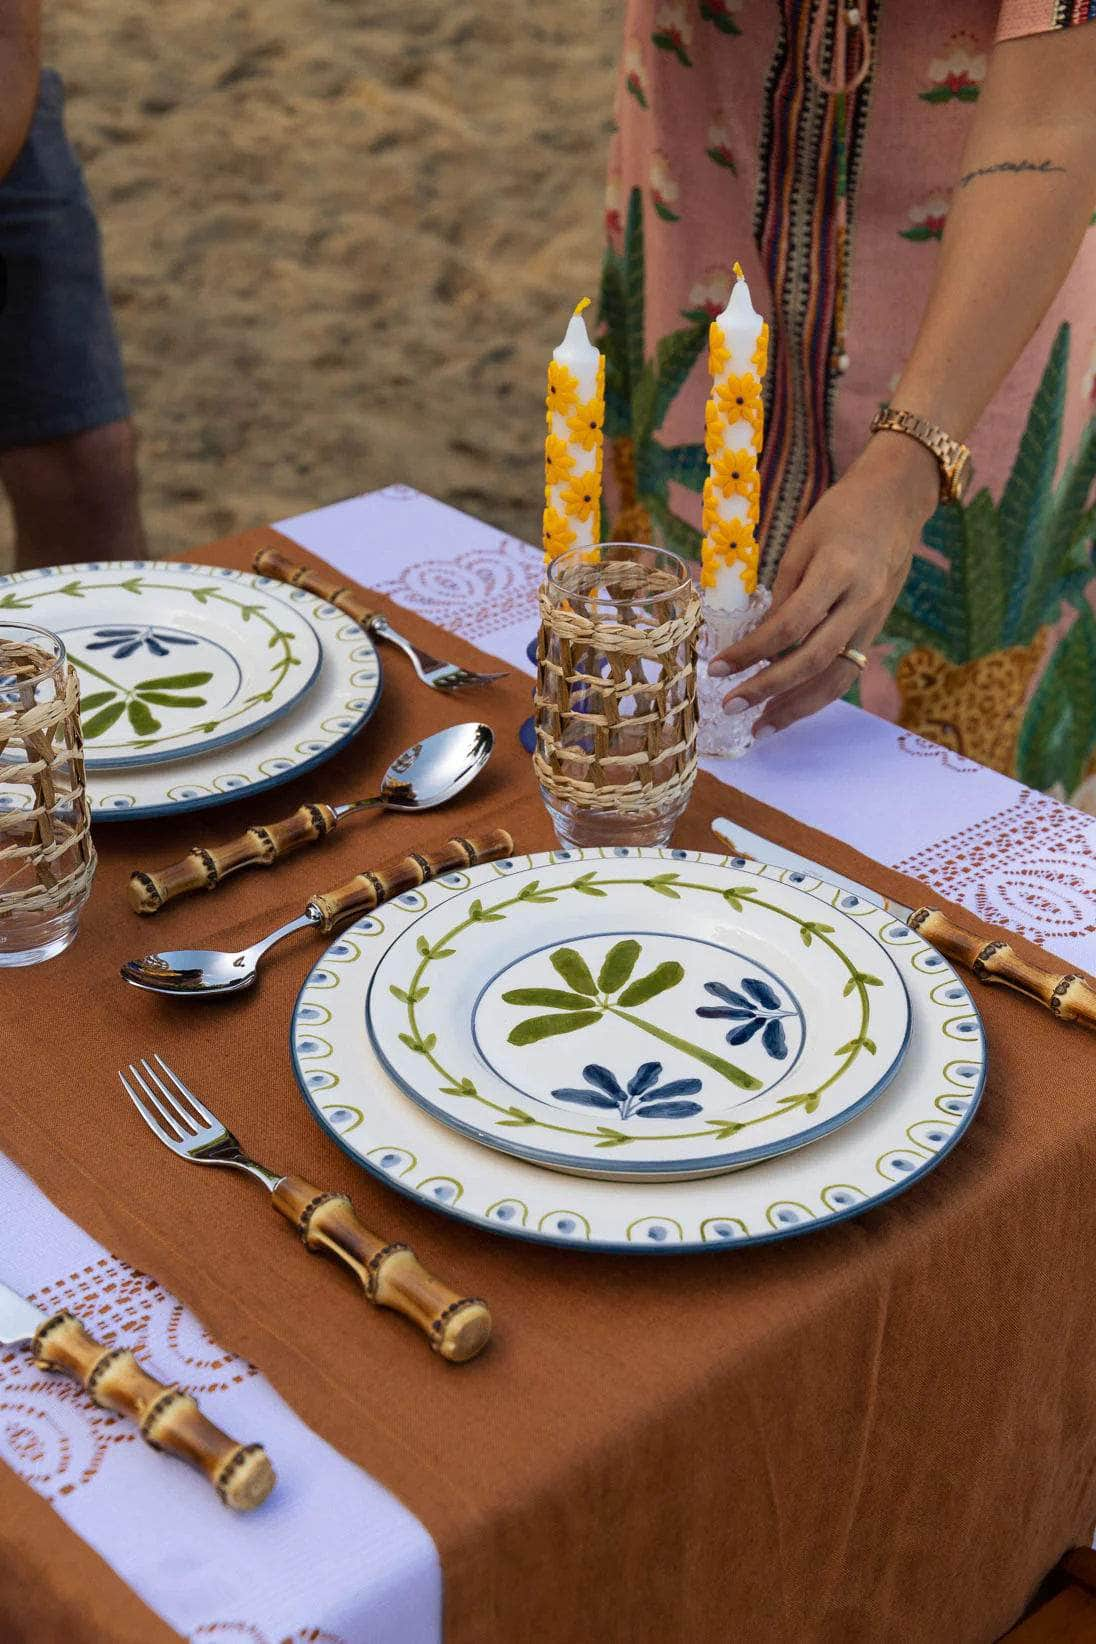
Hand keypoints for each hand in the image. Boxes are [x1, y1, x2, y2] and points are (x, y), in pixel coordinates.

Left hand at [710, 435, 939, 736]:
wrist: (896, 504)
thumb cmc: (840, 515)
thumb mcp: (802, 543)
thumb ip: (783, 595)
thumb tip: (757, 643)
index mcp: (838, 572)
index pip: (789, 625)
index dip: (751, 652)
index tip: (717, 667)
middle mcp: (861, 602)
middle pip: (813, 659)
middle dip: (769, 688)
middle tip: (731, 705)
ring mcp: (873, 620)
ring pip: (836, 677)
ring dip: (797, 707)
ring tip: (761, 727)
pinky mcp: (876, 630)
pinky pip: (847, 672)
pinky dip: (817, 695)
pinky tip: (789, 709)